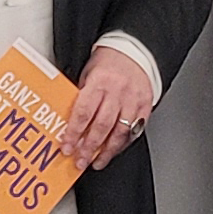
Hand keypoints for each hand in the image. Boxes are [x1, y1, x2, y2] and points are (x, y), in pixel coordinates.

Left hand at [60, 46, 153, 170]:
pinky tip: (114, 150)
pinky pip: (135, 130)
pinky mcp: (145, 105)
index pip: (83, 113)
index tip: (67, 148)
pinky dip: (123, 143)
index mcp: (100, 82)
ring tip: (97, 162)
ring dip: (106, 151)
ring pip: (120, 132)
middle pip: (101, 126)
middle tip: (80, 161)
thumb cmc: (109, 61)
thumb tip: (71, 121)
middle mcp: (117, 92)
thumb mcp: (88, 73)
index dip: (74, 133)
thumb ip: (82, 95)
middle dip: (89, 148)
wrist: (135, 51)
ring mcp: (133, 100)